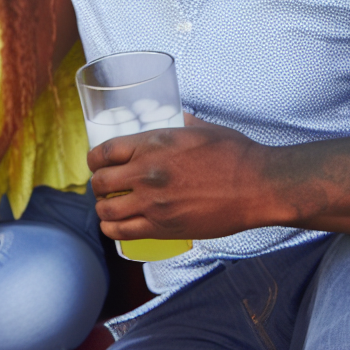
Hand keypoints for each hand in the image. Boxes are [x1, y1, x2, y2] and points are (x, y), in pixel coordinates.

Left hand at [88, 123, 270, 241]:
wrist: (256, 185)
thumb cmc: (233, 153)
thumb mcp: (201, 127)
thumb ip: (180, 122)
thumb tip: (174, 115)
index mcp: (153, 143)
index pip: (105, 151)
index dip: (93, 158)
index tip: (96, 162)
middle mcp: (147, 173)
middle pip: (100, 182)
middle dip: (98, 184)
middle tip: (104, 185)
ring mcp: (154, 203)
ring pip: (107, 211)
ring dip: (103, 209)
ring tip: (108, 207)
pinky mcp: (165, 228)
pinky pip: (124, 233)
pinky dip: (113, 231)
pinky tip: (115, 227)